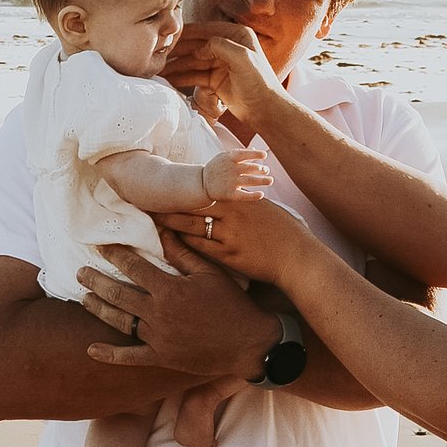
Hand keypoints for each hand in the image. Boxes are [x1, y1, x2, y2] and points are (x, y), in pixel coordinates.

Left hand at [77, 238, 278, 377]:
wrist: (248, 344)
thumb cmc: (231, 304)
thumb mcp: (210, 273)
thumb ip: (182, 254)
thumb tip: (162, 232)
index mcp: (170, 290)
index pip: (134, 268)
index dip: (115, 255)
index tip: (100, 246)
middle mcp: (159, 314)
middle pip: (119, 294)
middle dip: (96, 281)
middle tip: (80, 272)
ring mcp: (158, 338)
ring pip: (120, 321)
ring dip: (99, 309)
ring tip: (83, 297)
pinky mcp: (161, 358)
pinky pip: (129, 357)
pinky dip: (109, 354)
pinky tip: (89, 349)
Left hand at [165, 192, 325, 286]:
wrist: (297, 256)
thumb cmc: (284, 231)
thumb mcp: (264, 208)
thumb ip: (244, 201)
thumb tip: (231, 194)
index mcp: (239, 199)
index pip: (204, 192)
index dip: (183, 191)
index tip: (166, 189)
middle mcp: (232, 214)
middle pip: (192, 206)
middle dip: (170, 205)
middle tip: (148, 204)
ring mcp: (229, 235)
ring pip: (192, 226)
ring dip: (171, 224)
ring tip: (154, 222)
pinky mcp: (229, 255)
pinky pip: (201, 247)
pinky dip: (184, 244)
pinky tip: (172, 243)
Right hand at [166, 21, 285, 124]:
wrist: (266, 110)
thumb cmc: (259, 82)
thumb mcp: (242, 58)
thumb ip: (220, 46)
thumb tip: (199, 47)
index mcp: (237, 35)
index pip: (206, 30)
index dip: (186, 33)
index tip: (167, 36)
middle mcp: (228, 46)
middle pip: (196, 46)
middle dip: (177, 51)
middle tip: (156, 54)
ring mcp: (220, 63)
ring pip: (193, 61)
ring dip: (176, 66)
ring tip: (157, 70)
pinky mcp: (215, 79)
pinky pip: (194, 75)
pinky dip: (182, 78)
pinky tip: (168, 80)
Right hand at [200, 149, 269, 205]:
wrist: (201, 183)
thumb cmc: (216, 168)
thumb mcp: (224, 157)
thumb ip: (239, 154)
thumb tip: (255, 149)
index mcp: (229, 158)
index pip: (245, 154)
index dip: (256, 154)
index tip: (264, 156)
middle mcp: (231, 170)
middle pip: (250, 168)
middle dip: (261, 169)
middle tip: (267, 170)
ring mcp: (230, 182)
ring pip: (250, 181)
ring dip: (262, 181)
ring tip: (270, 180)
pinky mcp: (230, 195)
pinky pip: (244, 195)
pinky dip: (254, 196)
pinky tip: (261, 194)